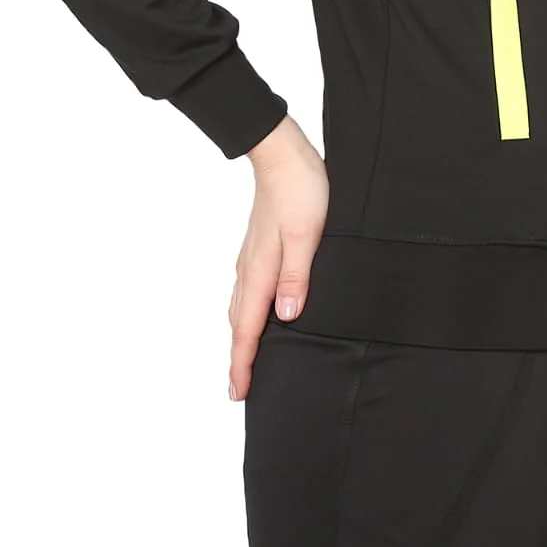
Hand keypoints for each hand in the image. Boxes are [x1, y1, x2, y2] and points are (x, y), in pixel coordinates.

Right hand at [227, 115, 327, 401]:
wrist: (283, 154)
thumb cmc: (301, 190)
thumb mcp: (308, 234)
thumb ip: (296, 277)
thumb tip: (286, 317)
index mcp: (261, 270)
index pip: (249, 328)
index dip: (243, 362)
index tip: (239, 392)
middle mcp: (250, 268)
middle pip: (239, 323)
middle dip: (238, 357)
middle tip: (239, 389)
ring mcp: (251, 257)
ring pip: (241, 307)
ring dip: (241, 336)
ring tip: (245, 359)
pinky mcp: (257, 247)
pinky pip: (247, 290)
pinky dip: (246, 312)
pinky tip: (256, 312)